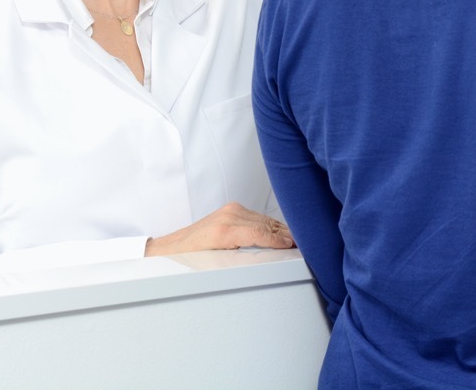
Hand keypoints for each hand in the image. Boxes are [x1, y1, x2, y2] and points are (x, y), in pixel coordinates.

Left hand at [144, 202, 293, 256]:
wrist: (170, 249)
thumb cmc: (188, 260)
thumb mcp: (214, 265)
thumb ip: (239, 261)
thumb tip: (262, 261)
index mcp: (224, 230)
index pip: (260, 233)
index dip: (279, 241)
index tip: (294, 246)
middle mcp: (229, 216)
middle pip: (266, 225)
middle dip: (285, 234)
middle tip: (305, 243)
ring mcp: (230, 211)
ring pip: (264, 219)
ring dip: (280, 230)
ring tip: (297, 239)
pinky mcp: (232, 210)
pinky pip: (257, 217)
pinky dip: (270, 225)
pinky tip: (280, 232)